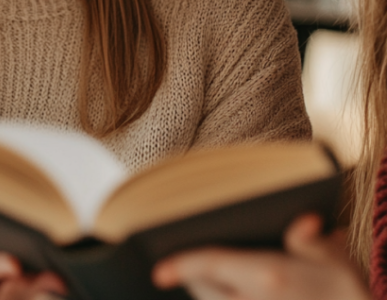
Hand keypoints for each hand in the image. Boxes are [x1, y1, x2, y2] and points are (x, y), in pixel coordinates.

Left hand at [151, 215, 369, 299]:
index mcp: (269, 275)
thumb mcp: (337, 259)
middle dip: (192, 279)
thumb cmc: (355, 295)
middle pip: (206, 293)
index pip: (207, 264)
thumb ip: (311, 237)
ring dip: (210, 298)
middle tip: (179, 266)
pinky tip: (222, 293)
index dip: (180, 264)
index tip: (158, 269)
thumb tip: (301, 221)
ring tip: (200, 281)